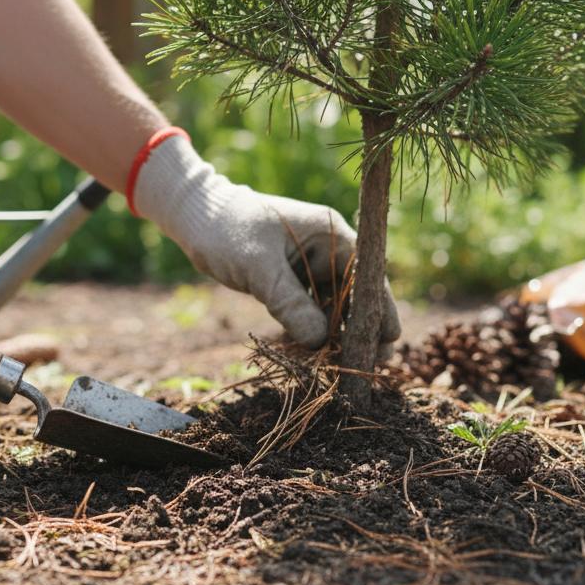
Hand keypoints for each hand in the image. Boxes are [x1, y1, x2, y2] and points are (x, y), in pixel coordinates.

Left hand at [131, 134, 400, 348]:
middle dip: (360, 330)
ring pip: (334, 308)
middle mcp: (329, 250)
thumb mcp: (259, 267)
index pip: (368, 277)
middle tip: (366, 366)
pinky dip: (312, 332)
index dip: (381, 309)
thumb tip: (320, 341)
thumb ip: (289, 302)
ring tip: (342, 368)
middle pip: (356, 296)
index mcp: (332, 234)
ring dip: (336, 336)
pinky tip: (314, 357)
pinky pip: (311, 311)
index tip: (389, 342)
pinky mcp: (294, 281)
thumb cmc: (227, 229)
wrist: (195, 216)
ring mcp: (312, 266)